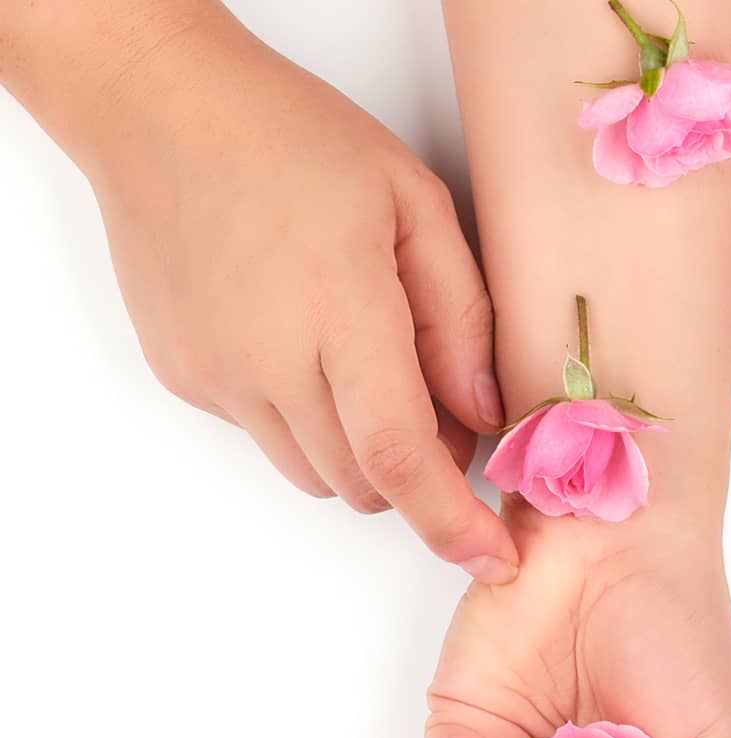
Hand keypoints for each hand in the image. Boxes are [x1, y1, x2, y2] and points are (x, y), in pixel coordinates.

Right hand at [74, 6, 517, 579]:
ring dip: (361, 454)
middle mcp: (270, 362)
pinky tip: (303, 344)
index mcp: (340, 314)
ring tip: (367, 366)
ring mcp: (220, 377)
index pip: (402, 459)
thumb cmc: (291, 138)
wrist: (157, 106)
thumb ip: (462, 320)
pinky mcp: (186, 379)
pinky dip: (305, 421)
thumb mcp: (415, 204)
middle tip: (440, 401)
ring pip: (317, 476)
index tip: (493, 558)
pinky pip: (267, 438)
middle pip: (366, 484)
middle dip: (418, 473)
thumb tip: (484, 416)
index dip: (454, 523)